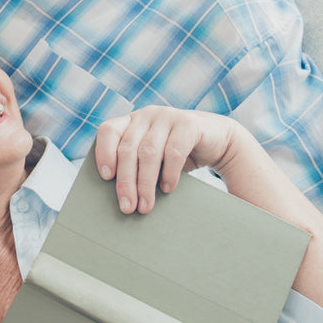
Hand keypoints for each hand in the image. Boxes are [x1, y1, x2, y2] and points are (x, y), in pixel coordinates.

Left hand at [94, 106, 237, 213]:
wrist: (219, 141)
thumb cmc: (178, 154)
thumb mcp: (153, 157)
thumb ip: (135, 165)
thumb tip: (119, 198)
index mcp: (132, 120)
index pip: (108, 131)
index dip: (104, 152)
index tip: (105, 177)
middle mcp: (147, 115)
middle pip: (128, 149)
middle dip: (126, 181)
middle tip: (127, 207)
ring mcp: (168, 116)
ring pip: (148, 152)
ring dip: (145, 183)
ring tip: (145, 206)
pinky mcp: (189, 124)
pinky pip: (173, 151)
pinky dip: (168, 174)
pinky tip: (167, 189)